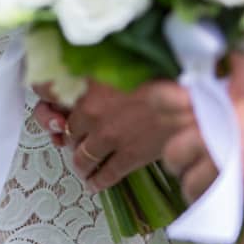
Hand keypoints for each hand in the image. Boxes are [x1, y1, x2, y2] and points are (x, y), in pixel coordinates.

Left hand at [33, 81, 195, 191]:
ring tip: (82, 165)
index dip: (45, 98)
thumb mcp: (125, 59)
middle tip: (73, 140)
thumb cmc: (168, 73)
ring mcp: (109, 137)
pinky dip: (97, 181)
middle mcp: (92, 112)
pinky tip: (94, 184)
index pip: (45, 89)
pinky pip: (105, 174)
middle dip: (67, 136)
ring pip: (81, 156)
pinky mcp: (129, 156)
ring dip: (79, 162)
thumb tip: (83, 72)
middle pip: (64, 130)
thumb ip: (99, 68)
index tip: (52, 104)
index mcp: (88, 84)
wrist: (198, 99)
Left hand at [163, 65, 243, 243]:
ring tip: (216, 219)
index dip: (175, 164)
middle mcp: (223, 154)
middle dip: (192, 192)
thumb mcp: (241, 99)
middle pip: (192, 185)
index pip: (173, 154)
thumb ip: (223, 120)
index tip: (182, 168)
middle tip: (200, 194)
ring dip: (214, 216)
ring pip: (218, 207)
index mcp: (211, 128)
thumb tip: (215, 132)